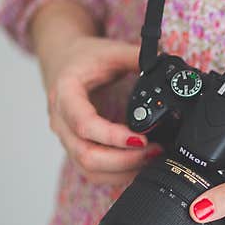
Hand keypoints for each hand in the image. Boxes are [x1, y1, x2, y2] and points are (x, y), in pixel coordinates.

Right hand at [37, 33, 160, 184]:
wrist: (64, 62)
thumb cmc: (86, 58)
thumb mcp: (110, 51)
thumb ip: (136, 56)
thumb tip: (164, 62)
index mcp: (65, 93)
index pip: (83, 124)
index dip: (112, 136)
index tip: (141, 139)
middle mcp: (61, 121)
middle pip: (86, 155)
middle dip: (124, 159)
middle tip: (155, 151)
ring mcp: (66, 138)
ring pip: (89, 168)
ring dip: (122, 170)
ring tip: (152, 158)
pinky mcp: (76, 149)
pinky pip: (93, 172)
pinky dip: (117, 174)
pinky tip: (139, 165)